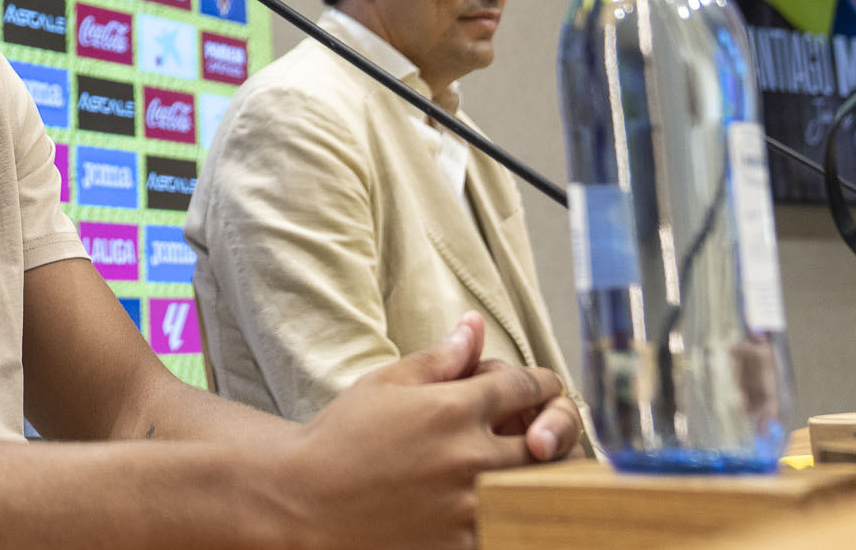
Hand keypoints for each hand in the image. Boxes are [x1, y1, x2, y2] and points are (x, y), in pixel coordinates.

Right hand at [270, 313, 567, 549]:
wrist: (304, 501)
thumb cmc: (340, 437)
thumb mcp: (385, 384)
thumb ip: (440, 358)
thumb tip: (475, 327)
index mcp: (454, 408)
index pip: (528, 386)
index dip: (539, 383)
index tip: (535, 389)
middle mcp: (469, 457)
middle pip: (549, 440)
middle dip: (551, 429)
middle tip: (541, 432)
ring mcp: (469, 507)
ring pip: (539, 488)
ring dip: (538, 474)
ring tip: (525, 468)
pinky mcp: (460, 544)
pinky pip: (510, 525)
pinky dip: (513, 513)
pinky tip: (497, 504)